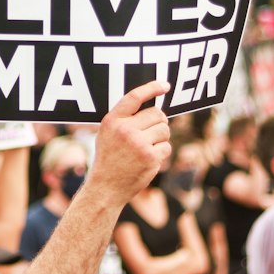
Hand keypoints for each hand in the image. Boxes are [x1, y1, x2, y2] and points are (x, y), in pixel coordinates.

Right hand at [87, 81, 171, 204]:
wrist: (106, 188)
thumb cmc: (108, 159)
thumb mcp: (107, 134)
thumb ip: (124, 119)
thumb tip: (152, 108)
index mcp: (112, 121)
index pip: (135, 96)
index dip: (152, 88)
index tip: (165, 85)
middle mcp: (125, 129)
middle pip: (157, 113)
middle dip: (158, 122)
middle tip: (150, 134)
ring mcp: (138, 143)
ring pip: (164, 129)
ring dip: (161, 138)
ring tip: (147, 148)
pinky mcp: (150, 157)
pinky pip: (167, 146)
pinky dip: (161, 153)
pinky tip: (148, 160)